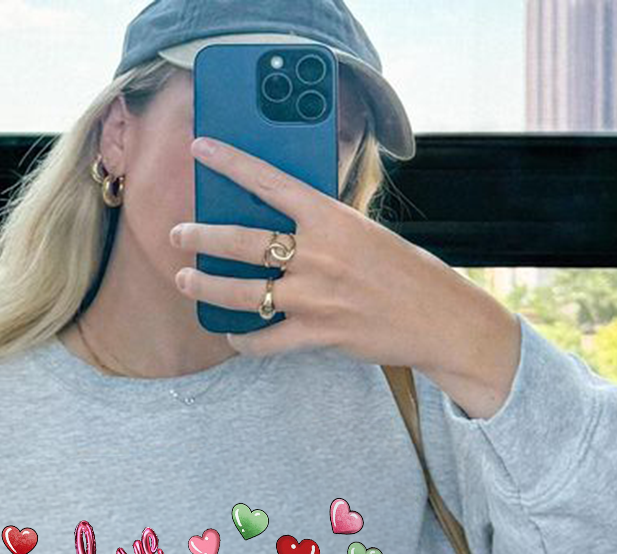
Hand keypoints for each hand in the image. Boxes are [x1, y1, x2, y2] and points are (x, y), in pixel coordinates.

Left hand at [171, 135, 461, 368]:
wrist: (438, 317)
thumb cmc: (402, 272)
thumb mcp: (363, 233)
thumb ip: (322, 228)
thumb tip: (277, 228)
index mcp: (331, 218)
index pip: (270, 183)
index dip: (231, 163)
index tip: (201, 149)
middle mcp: (319, 254)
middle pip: (243, 242)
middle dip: (202, 236)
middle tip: (178, 234)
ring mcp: (317, 297)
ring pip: (245, 293)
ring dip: (207, 287)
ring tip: (186, 281)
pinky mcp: (320, 333)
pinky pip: (267, 341)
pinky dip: (245, 341)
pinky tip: (233, 336)